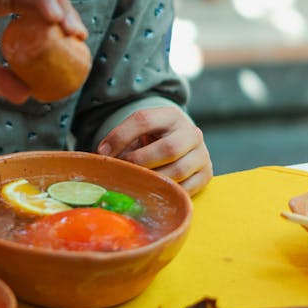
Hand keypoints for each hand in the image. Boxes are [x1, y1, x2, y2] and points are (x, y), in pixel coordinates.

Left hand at [97, 105, 212, 196]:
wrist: (181, 146)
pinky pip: (187, 189)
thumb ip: (122, 140)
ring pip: (178, 171)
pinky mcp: (206, 174)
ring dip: (153, 180)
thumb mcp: (139, 132)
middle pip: (168, 149)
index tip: (103, 151)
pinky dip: (167, 192)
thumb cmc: (152, 140)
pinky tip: (153, 191)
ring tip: (137, 182)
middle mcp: (191, 132)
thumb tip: (100, 156)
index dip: (120, 136)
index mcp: (171, 115)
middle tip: (124, 170)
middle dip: (140, 162)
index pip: (144, 120)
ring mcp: (202, 154)